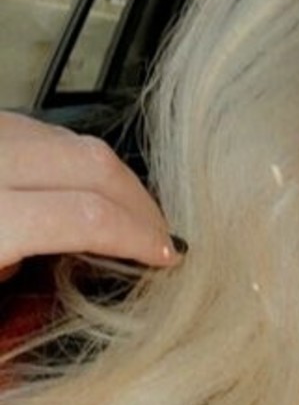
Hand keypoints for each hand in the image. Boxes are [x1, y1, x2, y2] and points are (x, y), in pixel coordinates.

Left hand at [0, 111, 180, 280]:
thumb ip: (28, 274)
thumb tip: (74, 259)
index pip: (89, 217)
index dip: (139, 236)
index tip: (163, 255)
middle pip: (95, 165)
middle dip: (140, 201)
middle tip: (159, 233)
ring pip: (77, 140)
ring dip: (114, 177)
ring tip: (129, 212)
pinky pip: (48, 130)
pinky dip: (78, 158)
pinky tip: (84, 186)